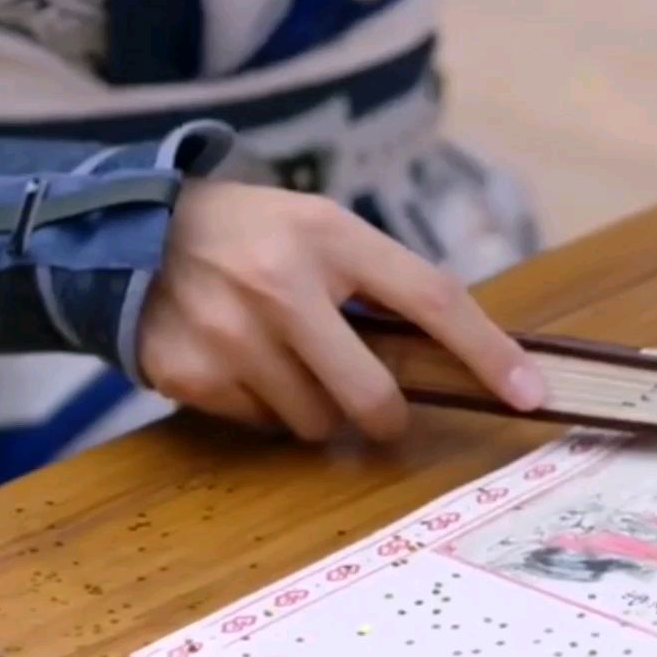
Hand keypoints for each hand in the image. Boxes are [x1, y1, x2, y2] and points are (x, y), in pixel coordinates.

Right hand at [138, 179, 545, 440]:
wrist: (125, 232)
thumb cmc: (254, 236)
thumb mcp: (322, 229)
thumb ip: (386, 285)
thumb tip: (470, 359)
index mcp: (329, 236)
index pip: (432, 299)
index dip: (488, 352)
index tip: (531, 394)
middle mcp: (280, 285)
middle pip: (373, 396)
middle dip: (385, 416)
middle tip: (378, 408)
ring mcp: (230, 334)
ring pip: (316, 423)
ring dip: (316, 408)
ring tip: (283, 358)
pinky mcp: (190, 375)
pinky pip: (261, 426)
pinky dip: (264, 408)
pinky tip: (239, 362)